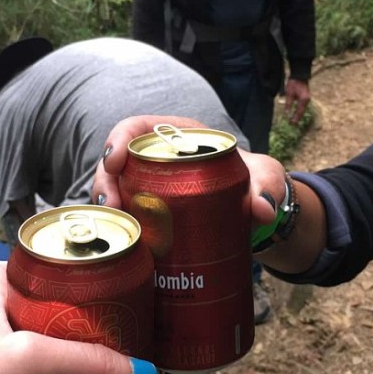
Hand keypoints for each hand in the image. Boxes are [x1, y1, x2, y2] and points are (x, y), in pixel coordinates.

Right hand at [93, 114, 287, 223]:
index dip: (119, 140)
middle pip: (116, 162)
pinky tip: (120, 245)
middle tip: (112, 207)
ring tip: (113, 229)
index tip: (114, 162)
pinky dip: (117, 229)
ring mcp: (149, 187)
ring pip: (115, 191)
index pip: (137, 128)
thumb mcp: (264, 177)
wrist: (253, 207)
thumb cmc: (255, 179)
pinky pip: (126, 217)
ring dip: (106, 208)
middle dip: (105, 182)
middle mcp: (157, 159)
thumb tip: (263, 210)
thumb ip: (266, 187)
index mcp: (178, 136)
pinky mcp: (150, 214)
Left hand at [285, 78, 309, 124]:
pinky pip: (302, 106)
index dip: (295, 118)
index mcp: (303, 100)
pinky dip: (299, 110)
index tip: (291, 123)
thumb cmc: (294, 83)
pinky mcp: (306, 97)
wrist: (300, 75)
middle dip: (297, 118)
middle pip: (302, 111)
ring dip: (298, 115)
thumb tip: (287, 113)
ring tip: (293, 120)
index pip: (299, 112)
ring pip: (302, 109)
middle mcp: (307, 100)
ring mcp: (307, 99)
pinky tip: (296, 113)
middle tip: (292, 124)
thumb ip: (288, 103)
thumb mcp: (289, 93)